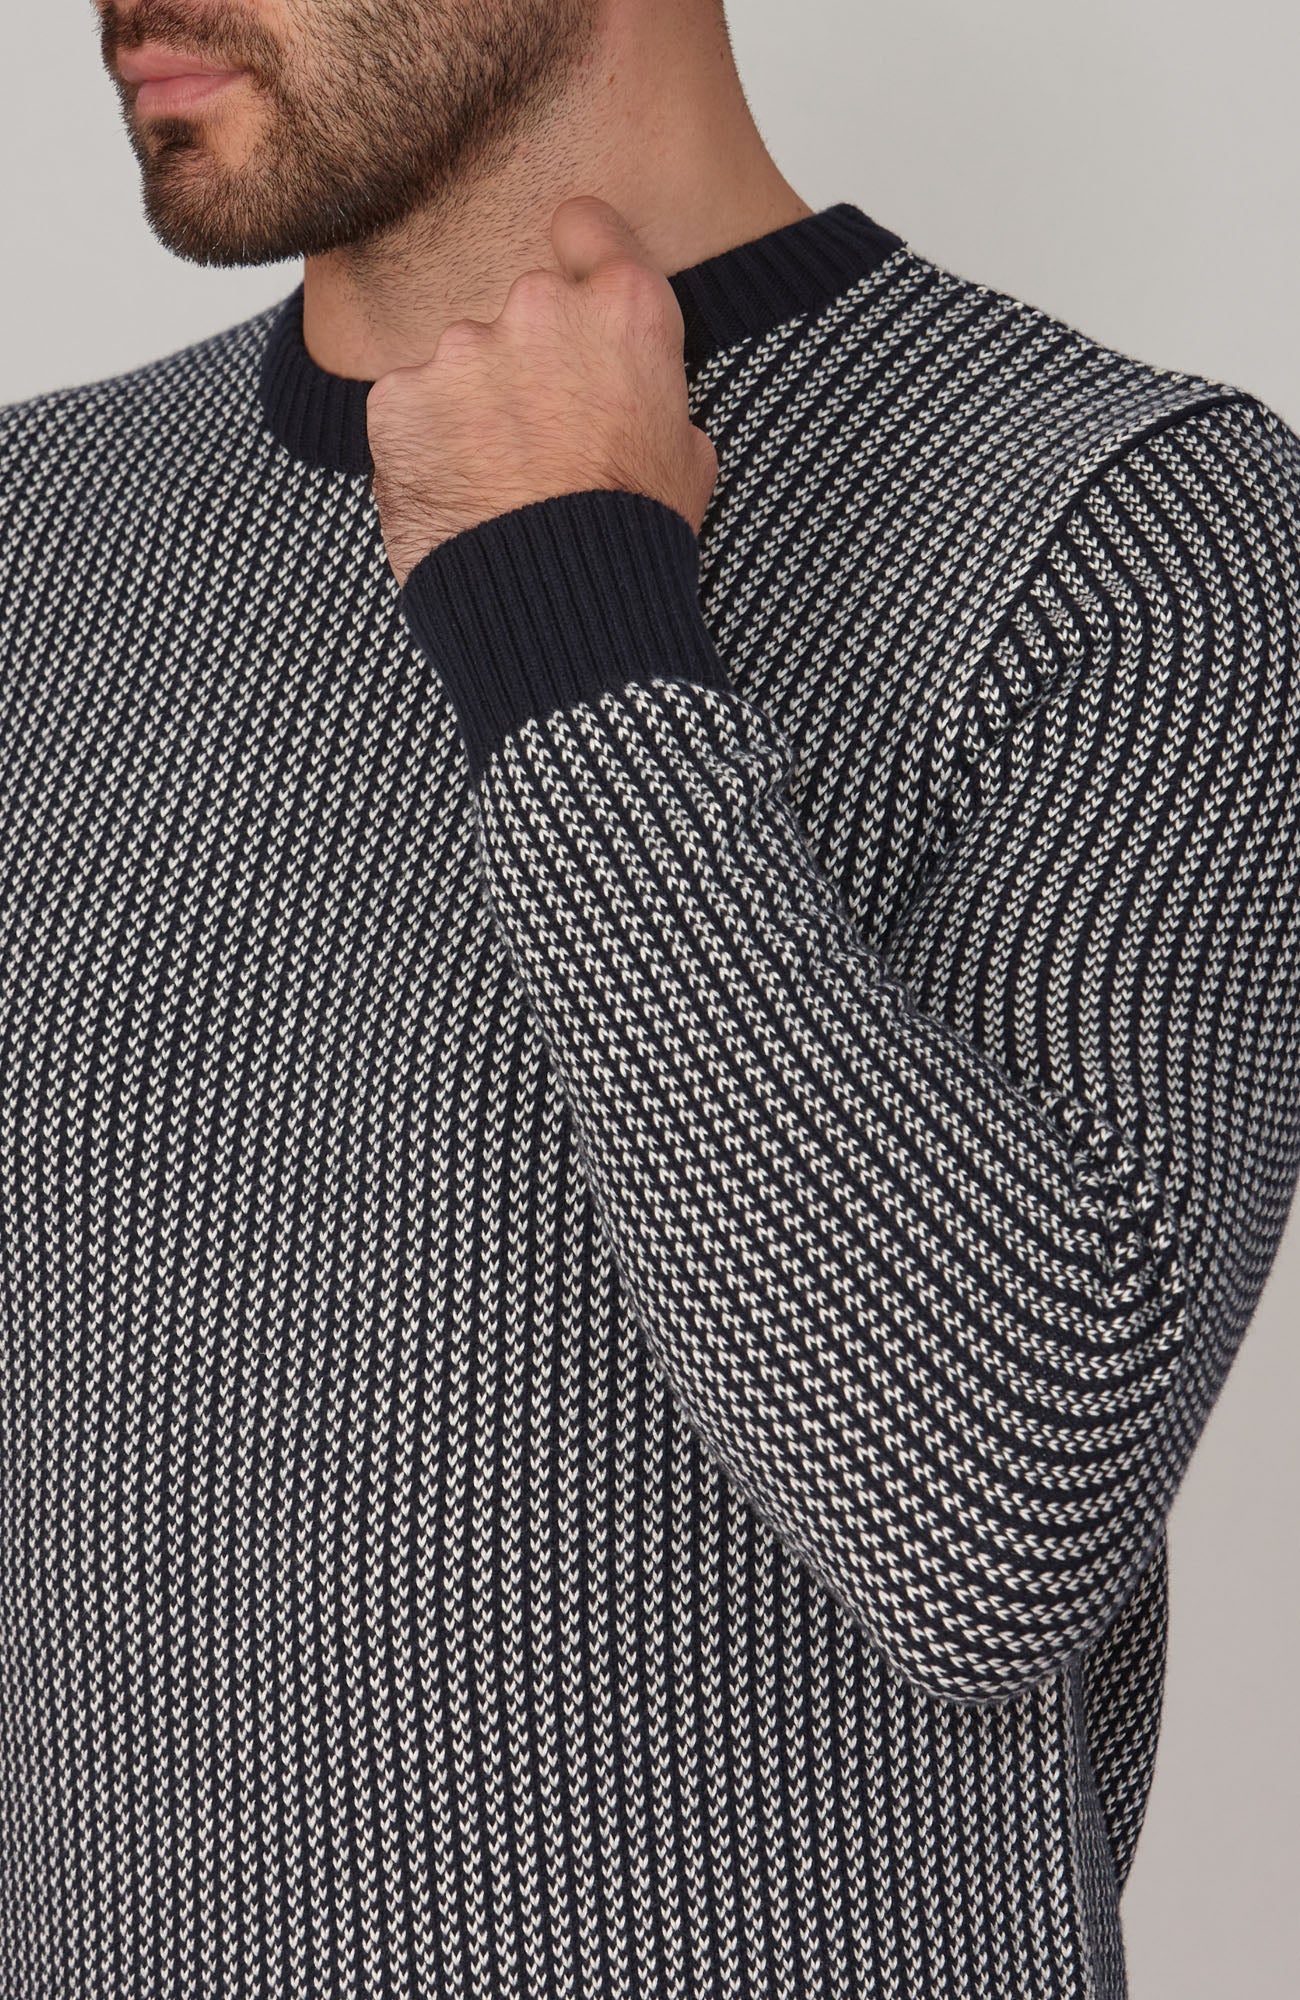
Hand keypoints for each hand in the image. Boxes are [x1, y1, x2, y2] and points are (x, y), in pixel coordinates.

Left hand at [366, 196, 719, 586]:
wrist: (558, 607)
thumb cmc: (634, 538)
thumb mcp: (686, 454)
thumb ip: (651, 392)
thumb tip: (633, 394)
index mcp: (624, 310)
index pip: (585, 223)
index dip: (577, 254)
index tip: (571, 289)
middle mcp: (538, 307)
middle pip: (520, 308)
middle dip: (524, 358)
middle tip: (539, 438)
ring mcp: (461, 349)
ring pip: (459, 361)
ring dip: (469, 406)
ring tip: (495, 483)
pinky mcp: (398, 396)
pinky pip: (408, 406)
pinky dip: (422, 443)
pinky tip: (454, 495)